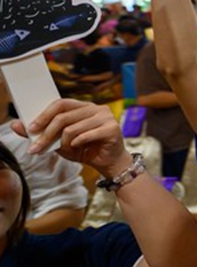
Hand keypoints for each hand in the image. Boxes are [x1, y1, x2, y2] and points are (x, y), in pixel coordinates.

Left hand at [15, 100, 131, 178]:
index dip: (44, 115)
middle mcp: (96, 108)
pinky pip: (87, 135)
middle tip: (36, 148)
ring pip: (73, 128)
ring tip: (65, 149)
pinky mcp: (112, 128)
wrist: (108, 163)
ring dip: (64, 142)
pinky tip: (78, 148)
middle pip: (64, 117)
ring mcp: (106, 117)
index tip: (30, 129)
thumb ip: (40, 133)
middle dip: (47, 134)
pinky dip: (78, 144)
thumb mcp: (60, 142)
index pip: (61, 103)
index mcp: (84, 107)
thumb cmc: (85, 150)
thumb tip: (15, 125)